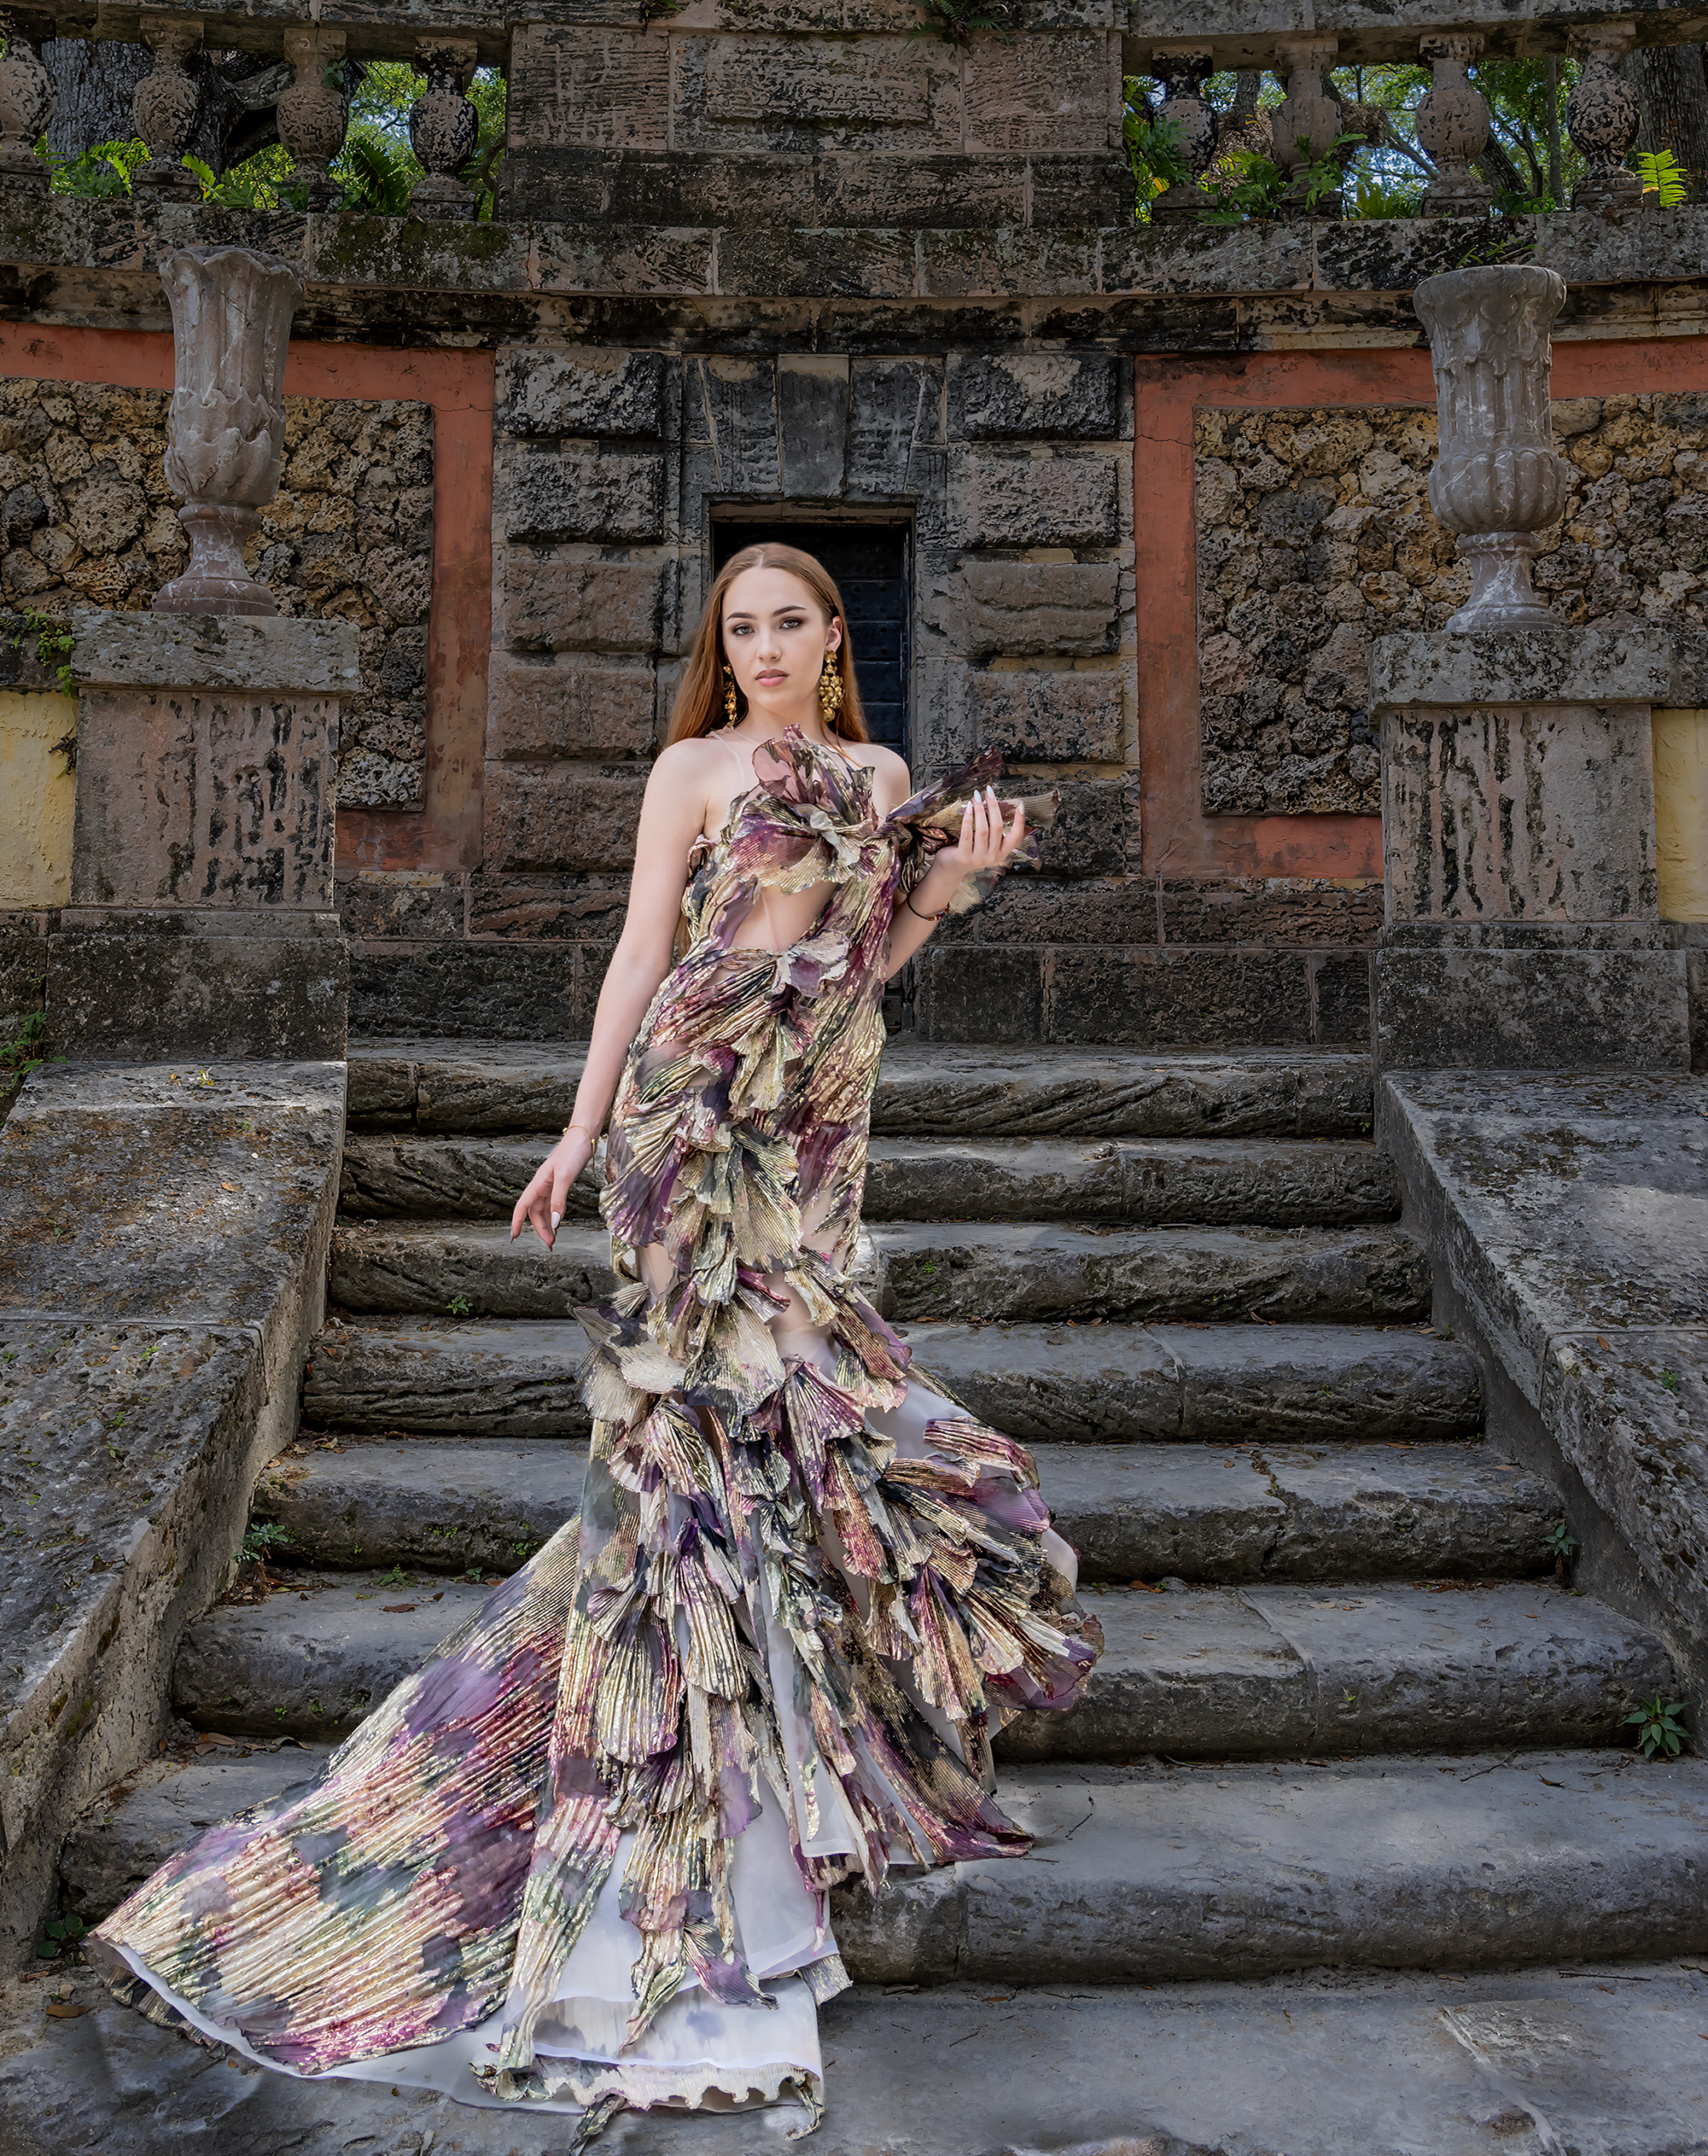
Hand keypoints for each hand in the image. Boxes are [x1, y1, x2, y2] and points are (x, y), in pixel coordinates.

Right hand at [510, 1127, 594, 1250]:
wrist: (584, 1138)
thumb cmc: (572, 1152)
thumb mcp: (565, 1177)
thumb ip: (558, 1200)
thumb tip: (554, 1222)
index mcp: (538, 1183)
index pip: (523, 1206)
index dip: (517, 1221)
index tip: (514, 1237)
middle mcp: (542, 1185)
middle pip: (535, 1211)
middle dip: (540, 1229)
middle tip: (549, 1244)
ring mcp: (551, 1185)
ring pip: (544, 1209)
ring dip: (547, 1224)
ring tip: (553, 1238)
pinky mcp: (561, 1184)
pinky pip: (553, 1204)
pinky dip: (554, 1215)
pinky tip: (558, 1222)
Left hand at [927, 785, 1027, 891]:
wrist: (951, 869)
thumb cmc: (971, 851)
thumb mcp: (988, 844)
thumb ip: (995, 832)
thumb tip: (1001, 808)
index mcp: (1002, 853)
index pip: (1016, 837)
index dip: (1020, 821)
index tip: (1020, 805)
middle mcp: (992, 857)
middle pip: (997, 827)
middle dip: (993, 806)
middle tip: (989, 792)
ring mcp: (978, 858)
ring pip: (982, 829)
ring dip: (980, 810)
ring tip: (977, 796)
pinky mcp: (964, 857)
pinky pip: (967, 834)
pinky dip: (968, 819)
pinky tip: (968, 807)